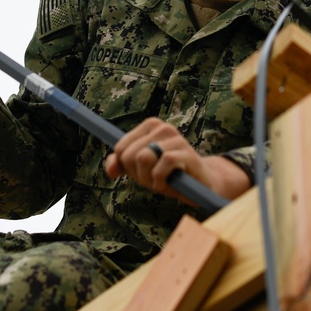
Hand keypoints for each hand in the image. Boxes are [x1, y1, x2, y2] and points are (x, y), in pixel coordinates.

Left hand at [104, 118, 250, 201]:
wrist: (199, 185)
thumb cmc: (168, 174)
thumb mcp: (140, 169)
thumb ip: (121, 165)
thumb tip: (110, 168)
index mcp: (150, 126)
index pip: (120, 148)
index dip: (127, 167)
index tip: (143, 171)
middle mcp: (163, 127)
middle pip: (129, 155)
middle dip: (138, 174)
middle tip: (154, 177)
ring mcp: (176, 138)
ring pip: (144, 158)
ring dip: (149, 178)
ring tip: (162, 180)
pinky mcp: (186, 153)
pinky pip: (162, 165)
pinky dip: (161, 180)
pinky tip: (170, 182)